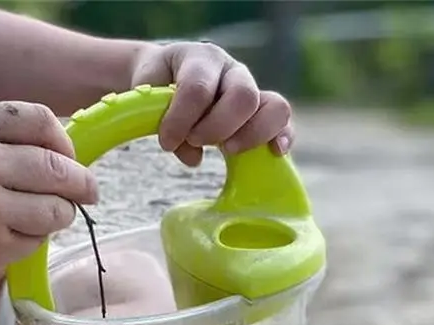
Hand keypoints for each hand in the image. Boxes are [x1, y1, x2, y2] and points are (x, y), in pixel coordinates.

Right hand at [0, 101, 96, 298]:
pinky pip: (35, 241)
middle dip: (82, 185)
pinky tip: (1, 240)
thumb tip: (67, 160)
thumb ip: (0, 145)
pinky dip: (30, 242)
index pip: (43, 120)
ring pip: (56, 210)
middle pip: (60, 168)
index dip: (66, 142)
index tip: (71, 159)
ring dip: (58, 217)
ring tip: (37, 220)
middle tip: (87, 195)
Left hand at [130, 41, 292, 166]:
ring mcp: (251, 90)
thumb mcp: (150, 98)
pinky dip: (282, 137)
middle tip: (196, 141)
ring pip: (273, 107)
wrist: (165, 75)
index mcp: (200, 59)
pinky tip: (275, 153)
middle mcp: (232, 71)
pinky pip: (283, 121)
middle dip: (218, 127)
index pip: (198, 88)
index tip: (166, 142)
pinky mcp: (262, 112)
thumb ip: (164, 123)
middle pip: (242, 96)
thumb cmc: (157, 87)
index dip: (181, 119)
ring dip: (251, 135)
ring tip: (228, 150)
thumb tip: (193, 156)